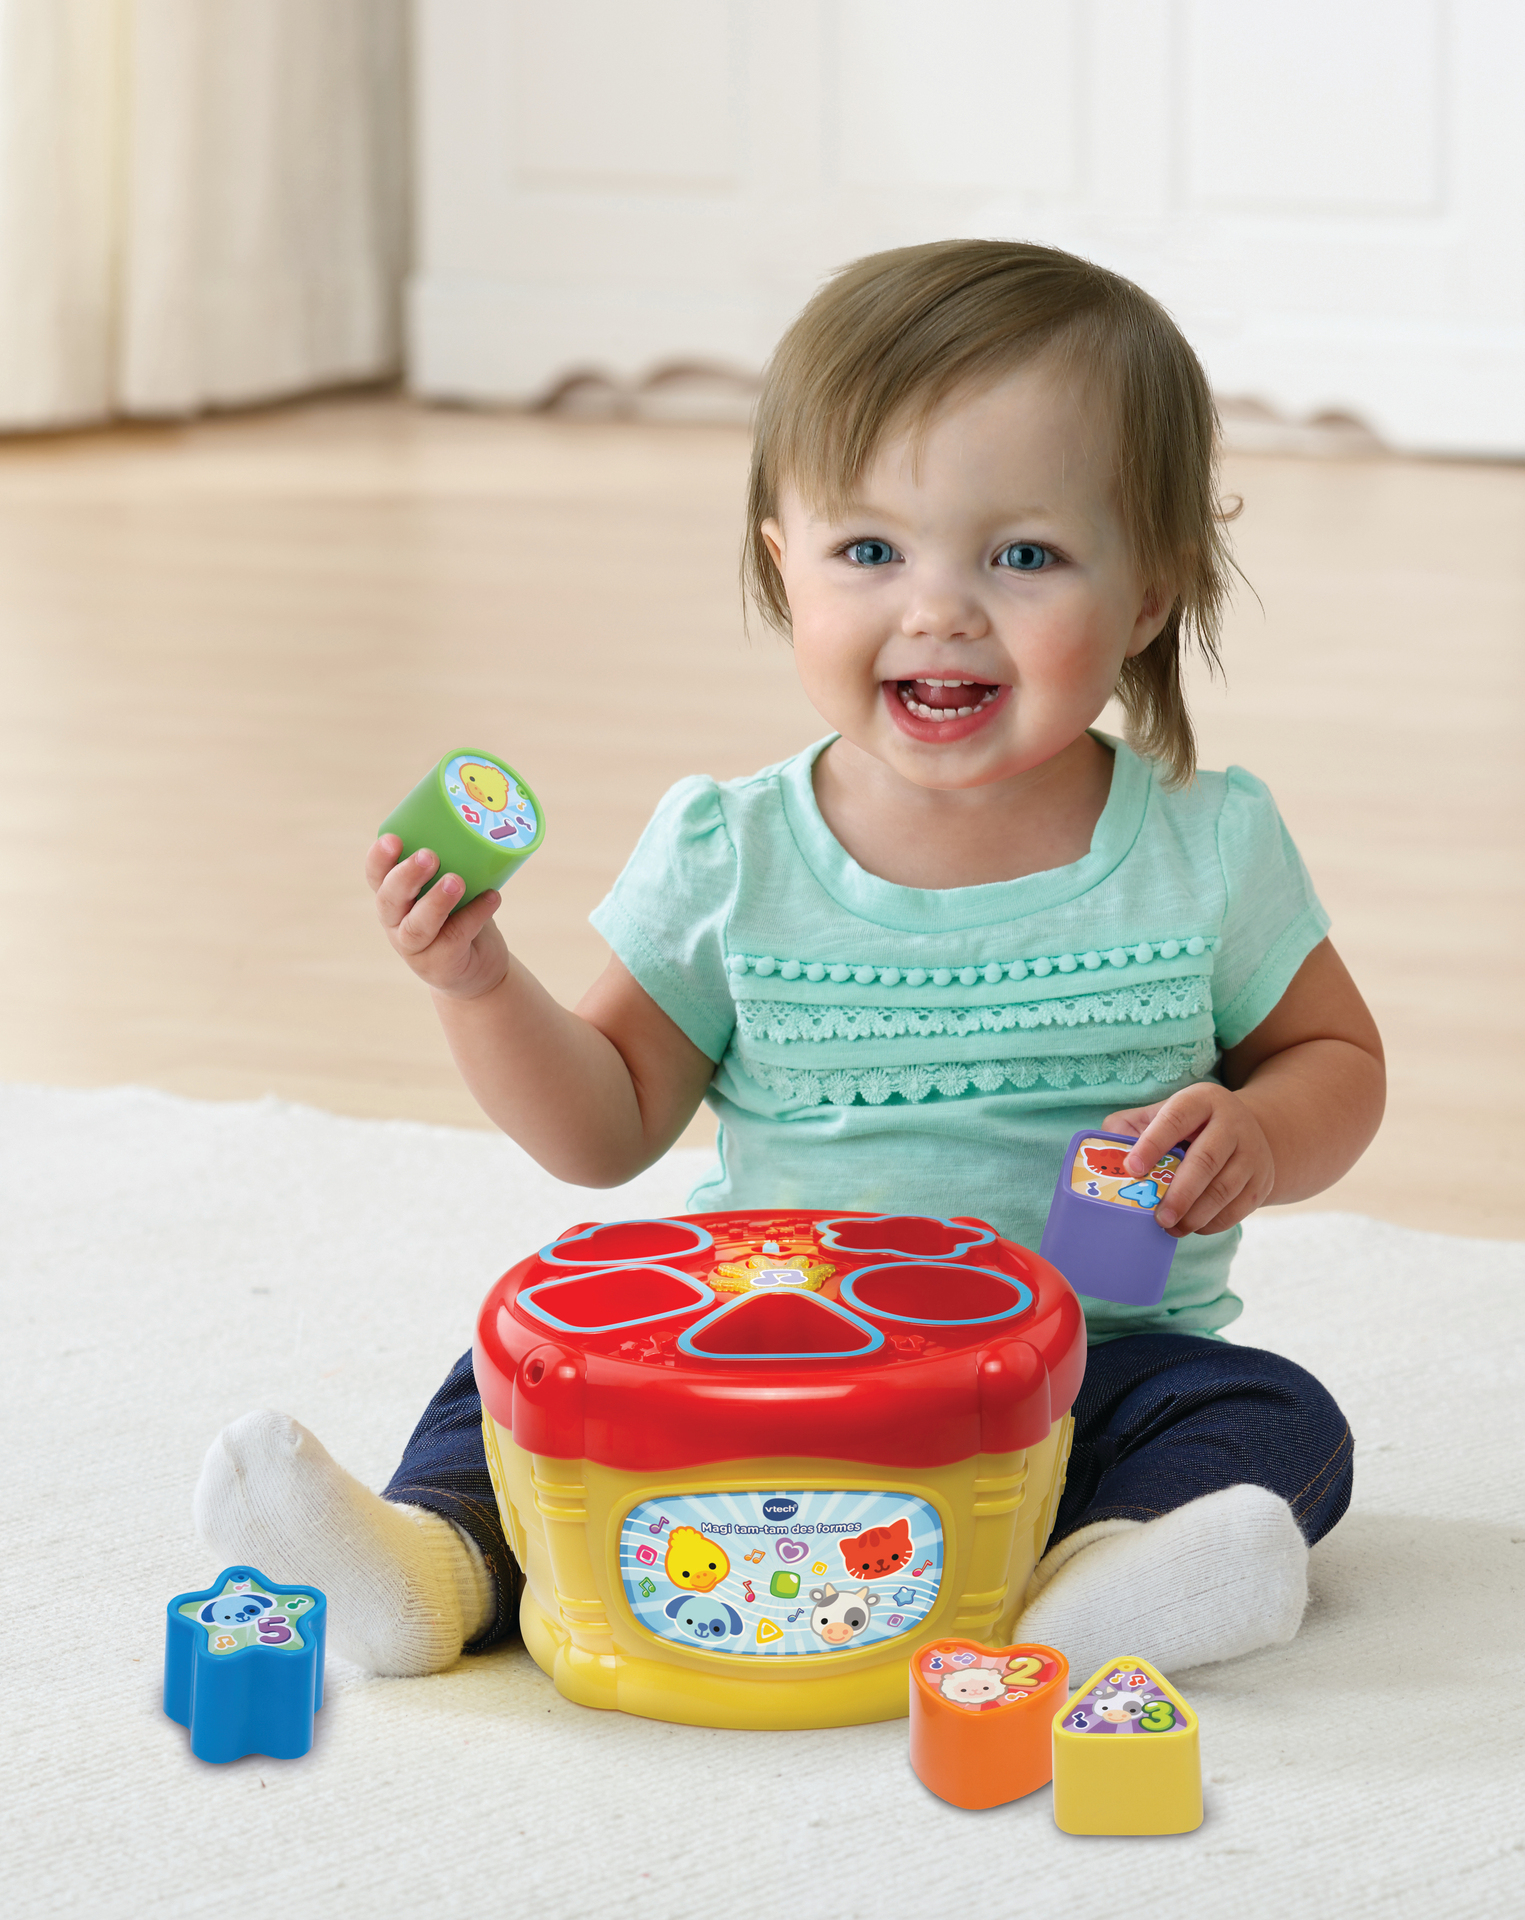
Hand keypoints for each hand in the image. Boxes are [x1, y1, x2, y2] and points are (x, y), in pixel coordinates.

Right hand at [365, 835, 508, 1000]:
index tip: (392, 839)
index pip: (376, 877)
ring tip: (456, 881)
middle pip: (390, 900)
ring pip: (417, 926)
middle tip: (429, 856)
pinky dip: (475, 915)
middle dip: (406, 876)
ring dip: (436, 901)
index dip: (379, 859)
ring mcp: (415, 949)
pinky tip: (492, 897)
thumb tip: (481, 823)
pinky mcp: (440, 965)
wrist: (478, 970)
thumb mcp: (452, 890)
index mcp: (394, 898)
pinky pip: (455, 939)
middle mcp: (396, 924)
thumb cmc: (461, 917)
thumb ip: (456, 865)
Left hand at [1102, 1082, 1274, 1237]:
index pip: (1176, 1118)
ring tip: (1170, 1227)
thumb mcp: (1160, 1114)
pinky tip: (1191, 1227)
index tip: (1132, 1168)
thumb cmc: (1188, 1126)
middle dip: (1180, 1193)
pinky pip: (1239, 1208)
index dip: (1153, 1143)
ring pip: (1225, 1188)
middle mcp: (1232, 1122)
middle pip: (1207, 1160)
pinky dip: (1213, 1223)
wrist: (1248, 1131)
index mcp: (1201, 1100)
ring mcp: (1252, 1152)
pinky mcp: (1261, 1181)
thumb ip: (1128, 1128)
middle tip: (1157, 1217)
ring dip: (1196, 1214)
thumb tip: (1105, 1153)